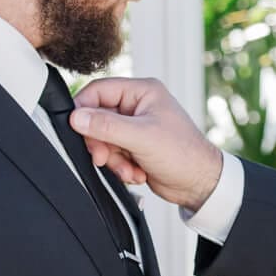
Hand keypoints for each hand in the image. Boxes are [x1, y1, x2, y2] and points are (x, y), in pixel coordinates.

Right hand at [70, 77, 223, 211]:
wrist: (200, 184)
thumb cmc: (183, 154)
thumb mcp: (142, 137)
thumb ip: (107, 126)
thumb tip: (77, 117)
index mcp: (142, 92)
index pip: (99, 91)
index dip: (84, 109)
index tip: (76, 127)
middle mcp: (137, 106)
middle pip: (98, 118)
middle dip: (100, 142)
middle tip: (103, 157)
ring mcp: (135, 127)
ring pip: (103, 139)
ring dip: (112, 159)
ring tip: (129, 171)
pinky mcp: (134, 147)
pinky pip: (112, 154)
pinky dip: (120, 167)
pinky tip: (136, 174)